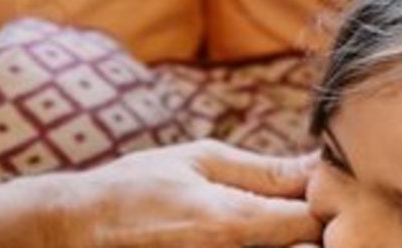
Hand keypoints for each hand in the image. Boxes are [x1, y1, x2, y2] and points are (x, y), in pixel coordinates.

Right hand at [61, 140, 321, 247]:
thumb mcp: (198, 161)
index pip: (319, 220)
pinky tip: (252, 237)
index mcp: (235, 225)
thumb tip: (321, 163)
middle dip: (319, 233)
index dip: (328, 202)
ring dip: (291, 244)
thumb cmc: (132, 192)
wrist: (73, 234)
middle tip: (303, 211)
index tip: (318, 188)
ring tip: (274, 225)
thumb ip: (265, 170)